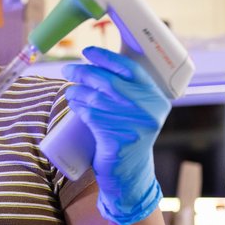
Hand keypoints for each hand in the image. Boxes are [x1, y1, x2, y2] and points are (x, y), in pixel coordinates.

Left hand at [63, 46, 169, 224]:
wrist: (129, 173)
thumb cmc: (127, 136)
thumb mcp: (137, 111)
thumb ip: (128, 91)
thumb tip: (97, 64)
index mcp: (156, 97)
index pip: (130, 68)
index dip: (107, 57)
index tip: (88, 51)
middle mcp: (148, 108)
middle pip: (108, 81)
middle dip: (83, 72)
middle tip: (68, 69)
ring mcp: (134, 124)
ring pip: (96, 97)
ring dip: (76, 90)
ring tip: (69, 90)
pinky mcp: (117, 137)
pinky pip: (91, 115)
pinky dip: (78, 107)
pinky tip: (73, 104)